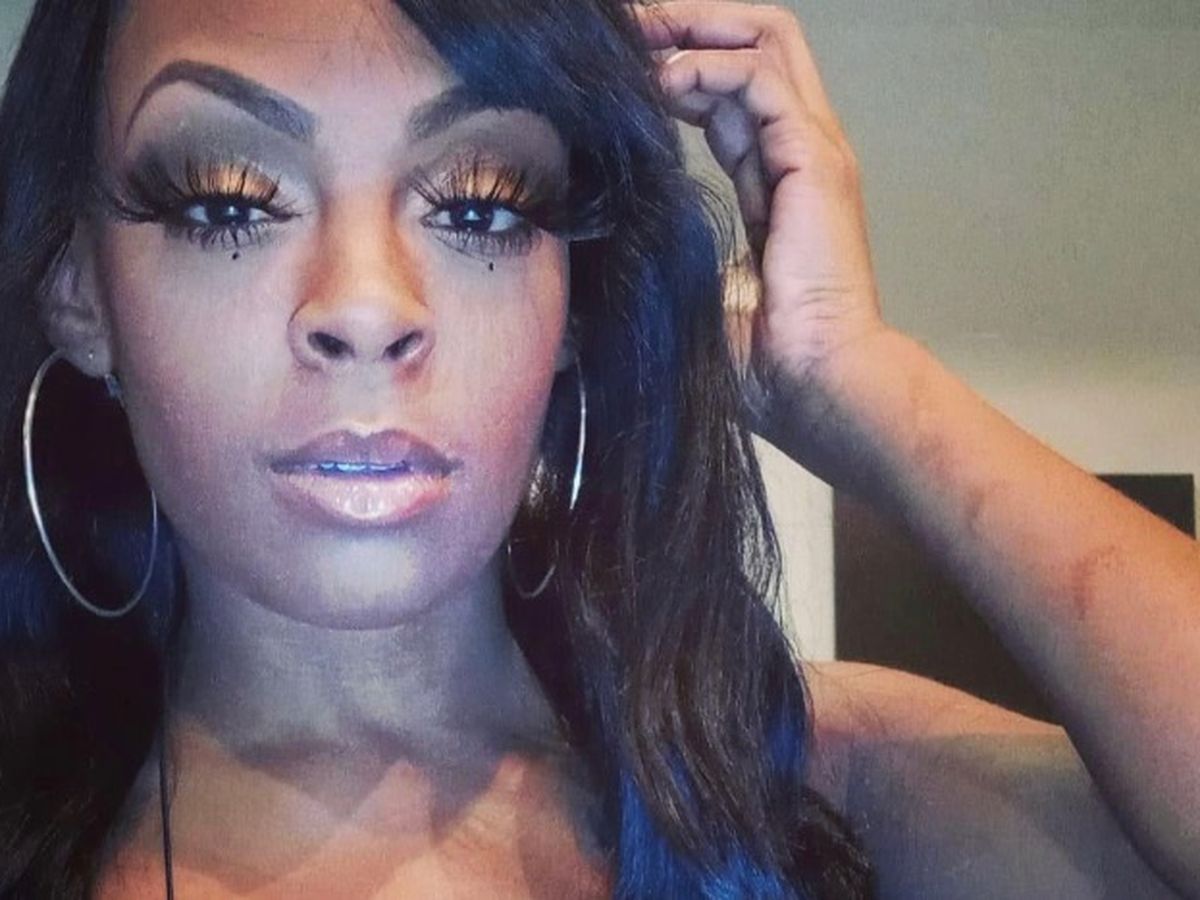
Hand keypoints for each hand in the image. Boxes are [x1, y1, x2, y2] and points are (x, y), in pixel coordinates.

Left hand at [631, 1, 889, 471]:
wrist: (817, 389)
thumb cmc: (762, 365)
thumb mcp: (688, 297)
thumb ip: (652, 266)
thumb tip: (573, 279)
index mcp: (774, 182)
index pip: (728, 95)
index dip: (675, 69)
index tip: (617, 69)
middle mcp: (798, 152)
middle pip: (754, 46)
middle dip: (687, 24)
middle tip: (624, 28)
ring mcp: (813, 151)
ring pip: (765, 41)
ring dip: (693, 29)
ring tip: (635, 36)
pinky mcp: (815, 159)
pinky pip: (758, 81)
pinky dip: (706, 69)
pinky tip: (659, 84)